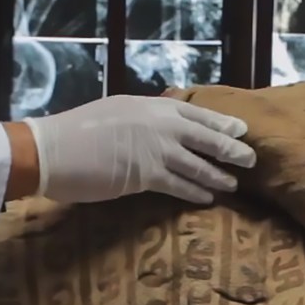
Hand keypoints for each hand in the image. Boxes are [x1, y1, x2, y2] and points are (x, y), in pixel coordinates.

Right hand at [25, 96, 257, 205]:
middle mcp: (159, 124)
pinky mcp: (147, 175)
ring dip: (218, 175)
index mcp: (151, 106)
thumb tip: (159, 130)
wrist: (53, 149)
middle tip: (251, 159)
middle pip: (206, 137)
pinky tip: (208, 198)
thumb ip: (141, 121)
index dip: (221, 123)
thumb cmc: (77, 132)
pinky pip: (179, 185)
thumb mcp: (116, 113)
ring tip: (234, 184)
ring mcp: (156, 149)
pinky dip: (196, 192)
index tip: (240, 130)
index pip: (195, 113)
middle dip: (231, 149)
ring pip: (198, 164)